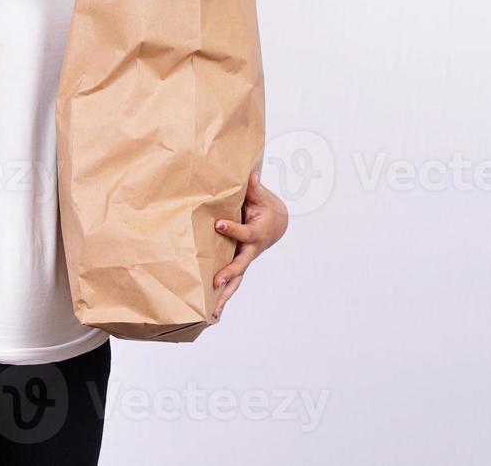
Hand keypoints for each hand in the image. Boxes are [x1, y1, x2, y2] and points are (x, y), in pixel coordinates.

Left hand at [210, 166, 288, 320]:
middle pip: (240, 265)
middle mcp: (251, 251)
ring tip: (212, 313)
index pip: (244, 232)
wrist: (278, 223)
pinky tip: (212, 314)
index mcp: (257, 233)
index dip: (232, 228)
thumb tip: (250, 175)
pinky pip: (232, 283)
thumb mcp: (262, 197)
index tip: (218, 223)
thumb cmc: (266, 208)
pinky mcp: (240, 265)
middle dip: (228, 273)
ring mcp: (246, 260)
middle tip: (215, 282)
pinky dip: (223, 298)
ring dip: (224, 297)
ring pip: (236, 281)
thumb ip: (253, 189)